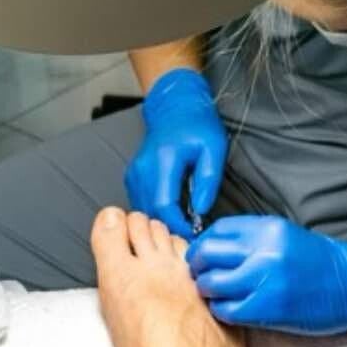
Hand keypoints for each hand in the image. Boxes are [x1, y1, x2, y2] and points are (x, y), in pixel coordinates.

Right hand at [124, 68, 227, 238]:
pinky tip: (173, 217)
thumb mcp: (213, 149)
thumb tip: (201, 210)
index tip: (194, 235)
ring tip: (183, 229)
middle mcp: (143, 169)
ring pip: (144, 211)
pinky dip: (156, 215)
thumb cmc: (197, 125)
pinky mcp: (133, 178)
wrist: (175, 106)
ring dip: (162, 224)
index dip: (178, 226)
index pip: (164, 205)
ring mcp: (134, 174)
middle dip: (171, 230)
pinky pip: (142, 204)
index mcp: (163, 161)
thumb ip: (208, 181)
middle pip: (150, 212)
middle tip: (191, 239)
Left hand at [186, 216, 346, 334]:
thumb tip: (210, 247)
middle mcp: (264, 251)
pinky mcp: (267, 309)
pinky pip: (226, 309)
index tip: (204, 254)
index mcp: (268, 229)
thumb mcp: (285, 237)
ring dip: (208, 290)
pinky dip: (222, 309)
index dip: (204, 244)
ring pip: (211, 283)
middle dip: (197, 266)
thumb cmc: (319, 264)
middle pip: (207, 254)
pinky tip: (232, 307)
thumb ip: (250, 238)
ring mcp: (264, 281)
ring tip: (218, 293)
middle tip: (202, 274)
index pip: (217, 231)